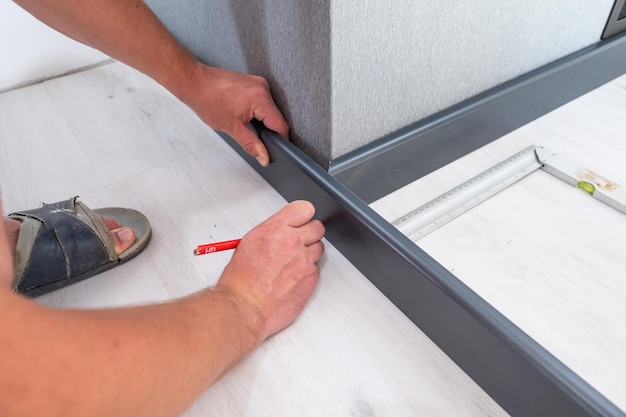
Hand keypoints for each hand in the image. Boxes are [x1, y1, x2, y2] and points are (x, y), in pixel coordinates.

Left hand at [182, 63, 289, 166]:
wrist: (194, 82)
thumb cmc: (208, 100)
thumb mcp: (232, 128)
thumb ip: (251, 144)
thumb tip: (264, 157)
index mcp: (260, 98)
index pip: (280, 124)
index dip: (281, 139)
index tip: (277, 150)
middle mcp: (262, 87)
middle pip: (276, 116)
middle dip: (269, 130)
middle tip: (256, 139)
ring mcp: (258, 83)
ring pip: (269, 109)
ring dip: (262, 120)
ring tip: (246, 124)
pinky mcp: (252, 82)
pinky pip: (262, 100)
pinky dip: (257, 110)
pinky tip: (244, 114)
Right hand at [216, 201, 324, 342]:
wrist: (245, 306)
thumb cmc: (240, 280)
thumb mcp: (249, 243)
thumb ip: (271, 233)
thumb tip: (282, 231)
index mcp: (275, 229)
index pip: (304, 209)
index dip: (303, 216)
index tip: (300, 221)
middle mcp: (292, 242)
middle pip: (317, 227)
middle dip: (309, 234)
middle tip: (299, 242)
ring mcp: (304, 260)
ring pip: (319, 248)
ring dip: (309, 253)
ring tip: (293, 263)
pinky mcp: (311, 279)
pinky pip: (315, 269)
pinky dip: (307, 273)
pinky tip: (292, 279)